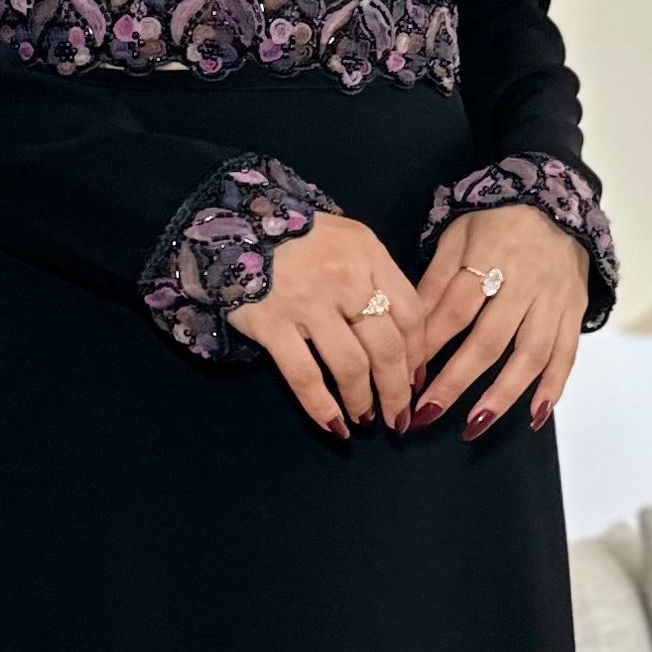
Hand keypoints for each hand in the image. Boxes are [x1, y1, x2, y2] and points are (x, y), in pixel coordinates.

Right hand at [224, 210, 426, 437]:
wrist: (233, 225)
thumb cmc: (296, 236)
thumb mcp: (346, 239)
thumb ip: (374, 275)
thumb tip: (402, 333)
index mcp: (368, 254)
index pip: (410, 312)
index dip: (418, 353)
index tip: (415, 378)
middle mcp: (345, 279)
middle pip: (386, 346)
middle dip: (397, 390)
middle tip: (399, 416)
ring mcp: (307, 303)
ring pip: (351, 366)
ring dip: (363, 402)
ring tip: (366, 420)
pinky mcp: (272, 325)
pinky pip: (304, 376)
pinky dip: (322, 407)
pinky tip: (333, 425)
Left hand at [411, 204, 589, 435]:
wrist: (556, 198)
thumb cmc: (495, 219)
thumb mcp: (457, 236)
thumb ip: (435, 281)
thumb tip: (409, 329)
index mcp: (490, 258)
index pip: (455, 311)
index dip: (430, 347)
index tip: (405, 377)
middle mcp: (525, 283)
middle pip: (490, 340)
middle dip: (456, 381)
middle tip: (427, 413)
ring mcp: (554, 300)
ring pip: (530, 355)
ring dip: (502, 394)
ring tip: (475, 424)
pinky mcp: (574, 311)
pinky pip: (567, 355)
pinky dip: (553, 388)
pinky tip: (534, 416)